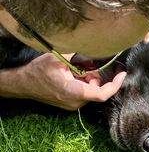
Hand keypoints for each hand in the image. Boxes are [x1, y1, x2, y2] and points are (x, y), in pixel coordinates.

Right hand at [8, 53, 125, 110]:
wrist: (23, 84)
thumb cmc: (38, 71)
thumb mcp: (58, 57)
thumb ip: (78, 54)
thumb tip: (95, 47)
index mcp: (75, 92)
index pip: (102, 94)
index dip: (115, 84)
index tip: (122, 73)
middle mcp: (76, 102)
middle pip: (97, 89)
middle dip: (95, 76)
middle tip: (85, 65)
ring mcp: (73, 104)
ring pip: (90, 90)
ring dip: (88, 78)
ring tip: (74, 69)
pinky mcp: (70, 103)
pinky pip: (84, 92)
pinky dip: (82, 82)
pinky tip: (71, 74)